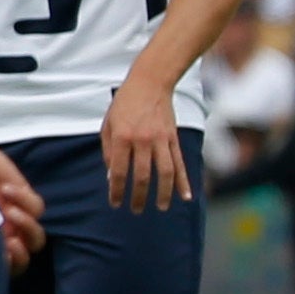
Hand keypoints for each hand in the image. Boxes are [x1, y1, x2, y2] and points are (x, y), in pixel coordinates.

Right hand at [0, 137, 45, 271]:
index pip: (3, 268)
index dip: (5, 268)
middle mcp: (2, 234)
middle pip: (24, 260)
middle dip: (21, 256)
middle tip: (9, 242)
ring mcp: (16, 217)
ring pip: (37, 238)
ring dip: (26, 227)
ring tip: (8, 210)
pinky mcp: (25, 197)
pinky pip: (36, 208)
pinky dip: (23, 199)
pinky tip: (5, 188)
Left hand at [99, 77, 189, 210]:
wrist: (150, 83)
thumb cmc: (124, 105)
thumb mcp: (108, 125)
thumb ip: (107, 151)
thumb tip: (111, 178)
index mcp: (121, 137)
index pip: (118, 171)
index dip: (117, 190)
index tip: (116, 203)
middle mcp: (141, 140)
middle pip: (142, 176)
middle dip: (138, 197)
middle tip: (135, 210)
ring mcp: (160, 140)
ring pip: (164, 173)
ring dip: (164, 193)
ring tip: (162, 208)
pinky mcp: (173, 139)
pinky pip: (179, 163)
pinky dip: (184, 181)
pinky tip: (187, 196)